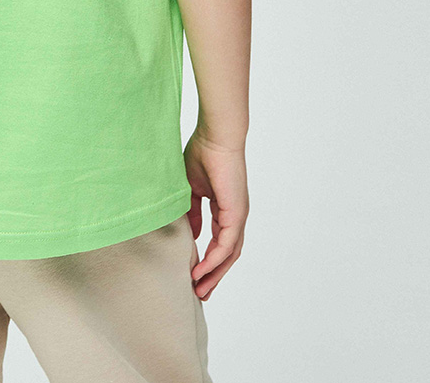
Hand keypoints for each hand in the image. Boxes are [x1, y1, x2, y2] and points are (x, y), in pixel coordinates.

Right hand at [183, 130, 248, 299]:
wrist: (216, 135)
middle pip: (228, 255)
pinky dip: (214, 260)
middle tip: (200, 292)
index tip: (194, 275)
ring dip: (214, 273)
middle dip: (213, 275)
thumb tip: (191, 233)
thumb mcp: (192, 188)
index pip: (220, 242)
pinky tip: (201, 270)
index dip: (208, 260)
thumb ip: (192, 211)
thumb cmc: (203, 152)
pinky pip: (226, 245)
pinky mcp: (236, 213)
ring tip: (199, 288)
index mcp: (226, 208)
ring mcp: (238, 215)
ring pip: (229, 254)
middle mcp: (236, 215)